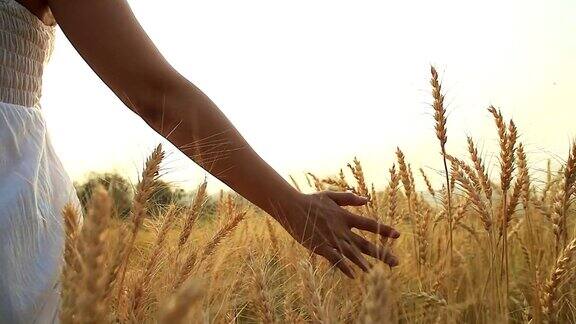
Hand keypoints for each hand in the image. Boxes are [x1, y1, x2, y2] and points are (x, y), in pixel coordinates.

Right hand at [270, 191, 399, 277]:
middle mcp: (341, 229)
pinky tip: (353, 276)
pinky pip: (335, 259)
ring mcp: (331, 239)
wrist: (292, 206)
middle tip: (396, 263)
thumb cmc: (311, 200)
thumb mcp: (331, 195)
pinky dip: (344, 267)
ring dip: (365, 263)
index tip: (398, 235)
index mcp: (345, 216)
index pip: (369, 224)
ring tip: (378, 273)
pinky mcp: (320, 246)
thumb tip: (366, 199)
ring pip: (352, 254)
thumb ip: (349, 198)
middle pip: (365, 244)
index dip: (384, 229)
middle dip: (381, 254)